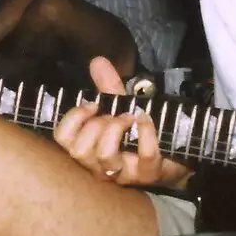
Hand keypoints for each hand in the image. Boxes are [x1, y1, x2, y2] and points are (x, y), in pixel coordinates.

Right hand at [54, 56, 192, 188]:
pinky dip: (146, 132)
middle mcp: (98, 166)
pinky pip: (144, 155)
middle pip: (79, 150)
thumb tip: (98, 61)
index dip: (73, 118)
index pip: (63, 139)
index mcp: (87, 150)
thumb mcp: (121, 108)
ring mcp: (123, 174)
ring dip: (116, 128)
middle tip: (114, 115)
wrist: (172, 152)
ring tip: (130, 117)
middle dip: (96, 125)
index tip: (92, 105)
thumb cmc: (137, 133)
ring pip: (105, 155)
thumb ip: (108, 86)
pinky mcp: (148, 174)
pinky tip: (146, 119)